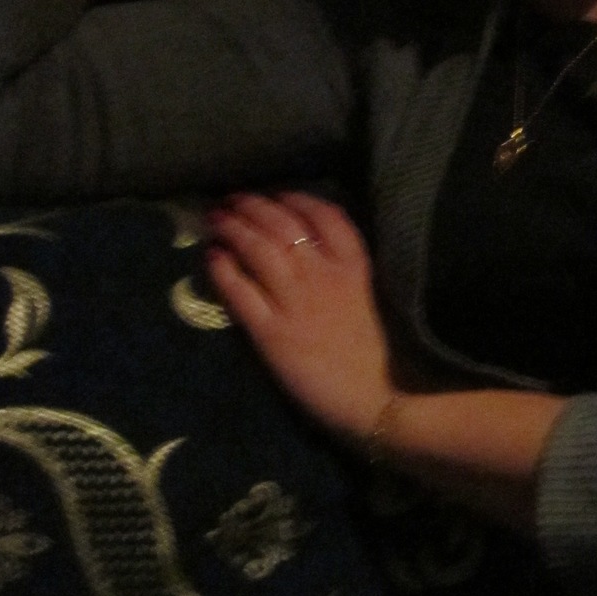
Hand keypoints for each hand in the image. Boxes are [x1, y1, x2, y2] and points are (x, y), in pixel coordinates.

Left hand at [204, 191, 395, 446]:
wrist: (382, 400)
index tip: (278, 195)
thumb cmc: (384, 354)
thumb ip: (352, 271)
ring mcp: (294, 300)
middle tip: (234, 199)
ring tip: (217, 218)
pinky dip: (223, 268)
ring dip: (233, 227)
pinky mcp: (271, 332)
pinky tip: (212, 255)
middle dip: (254, 206)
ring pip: (256, 248)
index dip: (295, 198)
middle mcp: (322, 273)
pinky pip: (239, 290)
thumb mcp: (375, 296)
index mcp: (354, 265)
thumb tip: (321, 252)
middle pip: (281, 223)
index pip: (323, 213)